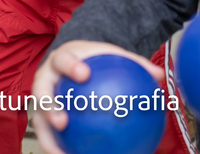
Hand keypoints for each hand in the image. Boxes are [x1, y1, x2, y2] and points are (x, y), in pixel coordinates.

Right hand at [32, 41, 164, 153]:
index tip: (85, 75)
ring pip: (40, 122)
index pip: (64, 61)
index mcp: (60, 60)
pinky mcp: (41, 119)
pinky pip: (49, 138)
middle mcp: (44, 80)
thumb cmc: (92, 59)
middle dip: (49, 108)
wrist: (69, 62)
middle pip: (41, 94)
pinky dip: (59, 150)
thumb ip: (133, 63)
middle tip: (62, 122)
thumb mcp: (109, 55)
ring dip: (48, 140)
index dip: (71, 68)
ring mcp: (40, 102)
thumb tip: (160, 75)